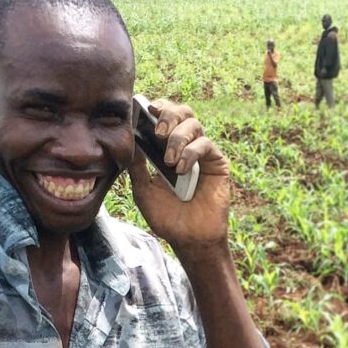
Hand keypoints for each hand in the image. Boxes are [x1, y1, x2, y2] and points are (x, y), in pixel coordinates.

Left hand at [128, 100, 229, 255]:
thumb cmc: (167, 217)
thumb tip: (129, 139)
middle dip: (169, 115)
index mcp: (167, 148)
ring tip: (169, 161)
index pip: (164, 117)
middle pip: (182, 112)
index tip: (145, 110)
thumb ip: (137, 165)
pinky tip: (181, 170)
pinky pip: (206, 144)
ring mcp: (202, 154)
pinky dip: (191, 152)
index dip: (157, 108)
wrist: (189, 239)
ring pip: (194, 124)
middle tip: (157, 132)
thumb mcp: (143, 190)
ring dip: (178, 138)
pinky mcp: (217, 163)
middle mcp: (186, 146)